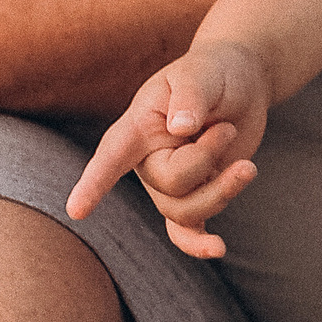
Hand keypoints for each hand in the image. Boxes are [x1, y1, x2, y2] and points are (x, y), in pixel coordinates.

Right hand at [67, 39, 270, 257]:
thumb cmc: (212, 72)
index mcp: (139, 126)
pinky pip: (188, 230)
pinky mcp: (196, 194)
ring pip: (186, 211)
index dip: (95, 182)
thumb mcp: (201, 72)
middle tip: (225, 128)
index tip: (76, 210)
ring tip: (244, 160)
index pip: (112, 155)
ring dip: (224, 188)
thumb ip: (190, 96)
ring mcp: (171, 181)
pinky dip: (200, 243)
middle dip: (206, 159)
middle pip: (169, 185)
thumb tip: (181, 129)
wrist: (240, 82)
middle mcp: (147, 159)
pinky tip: (218, 249)